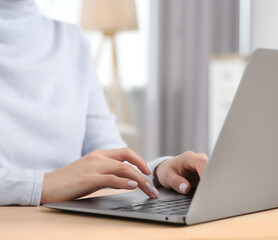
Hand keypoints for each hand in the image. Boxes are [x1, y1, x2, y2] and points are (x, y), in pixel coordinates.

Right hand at [41, 148, 158, 203]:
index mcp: (99, 154)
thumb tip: (127, 180)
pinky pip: (112, 179)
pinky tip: (133, 188)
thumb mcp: (90, 173)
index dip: (139, 160)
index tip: (147, 171)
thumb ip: (107, 173)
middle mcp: (98, 157)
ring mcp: (93, 167)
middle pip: (128, 159)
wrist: (46, 185)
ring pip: (124, 169)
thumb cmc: (69, 181)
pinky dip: (125, 183)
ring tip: (148, 190)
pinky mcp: (88, 179)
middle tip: (152, 186)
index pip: (125, 152)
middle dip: (144, 172)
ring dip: (140, 181)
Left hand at [155, 151, 207, 193]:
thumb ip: (175, 182)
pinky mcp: (205, 174)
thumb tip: (186, 188)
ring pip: (213, 174)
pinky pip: (211, 179)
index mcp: (188, 158)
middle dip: (211, 180)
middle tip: (208, 194)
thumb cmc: (167, 170)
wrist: (168, 169)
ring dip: (211, 184)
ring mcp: (203, 167)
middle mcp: (198, 160)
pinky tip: (207, 195)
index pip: (201, 161)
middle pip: (210, 167)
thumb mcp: (166, 176)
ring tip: (208, 196)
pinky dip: (210, 187)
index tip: (206, 184)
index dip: (205, 171)